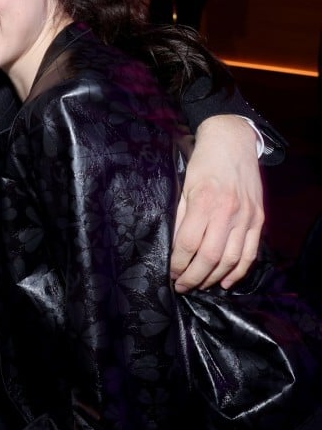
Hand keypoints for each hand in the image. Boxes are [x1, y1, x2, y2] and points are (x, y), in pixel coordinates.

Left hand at [171, 115, 263, 291]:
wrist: (232, 143)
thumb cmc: (203, 164)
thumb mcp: (184, 187)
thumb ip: (181, 218)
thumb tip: (176, 247)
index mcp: (204, 202)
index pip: (189, 244)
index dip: (178, 264)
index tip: (171, 273)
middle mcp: (228, 212)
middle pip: (210, 257)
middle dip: (193, 277)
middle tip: (182, 286)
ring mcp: (246, 217)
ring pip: (231, 259)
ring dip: (214, 278)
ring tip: (200, 285)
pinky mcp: (258, 219)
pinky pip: (250, 252)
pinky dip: (239, 271)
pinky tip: (226, 281)